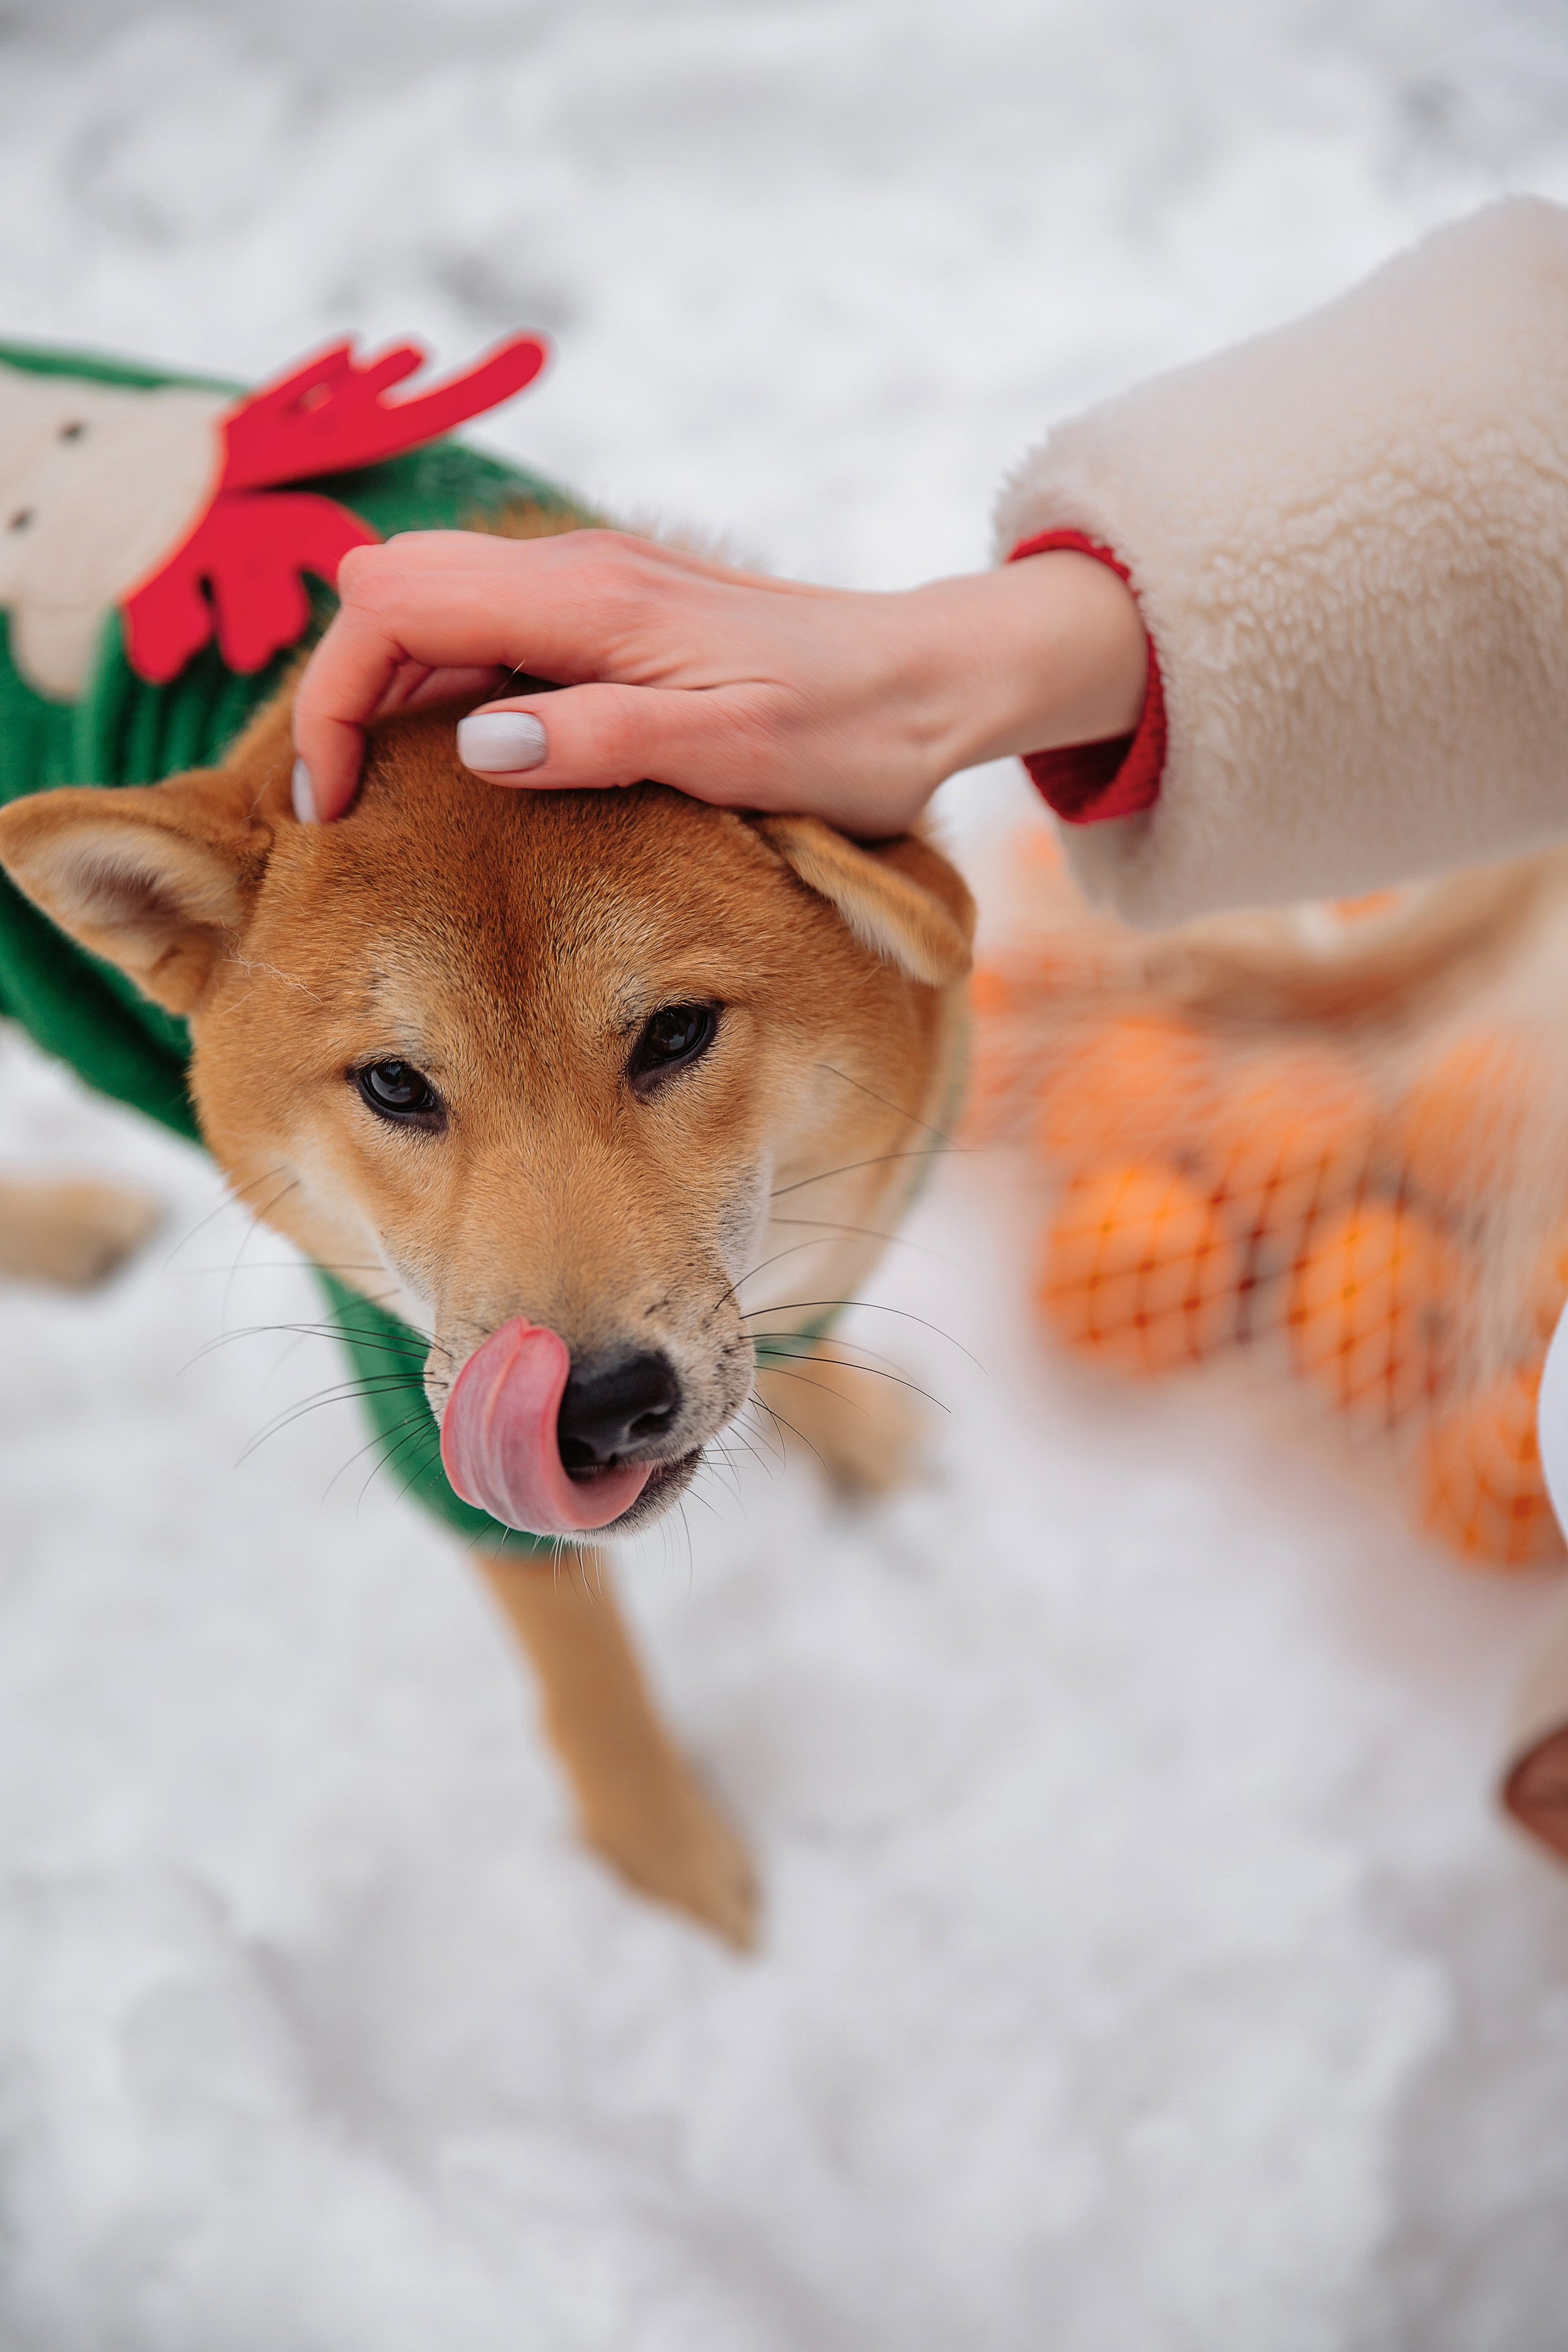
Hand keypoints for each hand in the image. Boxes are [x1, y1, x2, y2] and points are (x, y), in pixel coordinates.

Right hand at [290, 528, 1146, 828]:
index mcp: (589, 599)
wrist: (934, 681)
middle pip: (390, 591)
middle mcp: (576, 573)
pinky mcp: (611, 617)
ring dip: (390, 692)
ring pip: (432, 609)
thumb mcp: (732, 751)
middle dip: (344, 687)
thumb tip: (476, 741)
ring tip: (383, 797)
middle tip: (345, 805)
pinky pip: (489, 633)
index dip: (338, 696)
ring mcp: (591, 589)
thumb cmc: (850, 726)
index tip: (337, 800)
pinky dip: (444, 689)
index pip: (393, 604)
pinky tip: (462, 763)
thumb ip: (599, 739)